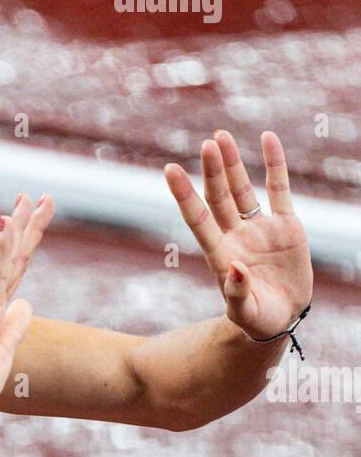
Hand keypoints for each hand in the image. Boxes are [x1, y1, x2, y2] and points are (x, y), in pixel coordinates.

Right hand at [0, 191, 54, 421]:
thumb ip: (14, 329)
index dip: (24, 243)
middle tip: (42, 197)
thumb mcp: (1, 356)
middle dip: (27, 225)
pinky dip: (3, 248)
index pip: (13, 270)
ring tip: (30, 198)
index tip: (34, 218)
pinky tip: (10, 224)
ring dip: (18, 227)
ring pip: (6, 258)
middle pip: (13, 257)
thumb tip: (25, 305)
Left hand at [164, 130, 312, 340]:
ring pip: (242, 188)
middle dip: (213, 171)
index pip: (198, 219)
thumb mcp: (245, 313)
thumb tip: (234, 268)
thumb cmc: (257, 320)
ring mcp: (259, 228)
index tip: (170, 170)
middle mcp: (236, 235)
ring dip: (232, 163)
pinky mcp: (285, 225)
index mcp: (220, 255)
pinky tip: (268, 139)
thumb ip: (236, 293)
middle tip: (208, 143)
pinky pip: (279, 188)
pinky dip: (275, 164)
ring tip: (220, 136)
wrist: (282, 318)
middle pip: (219, 197)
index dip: (185, 195)